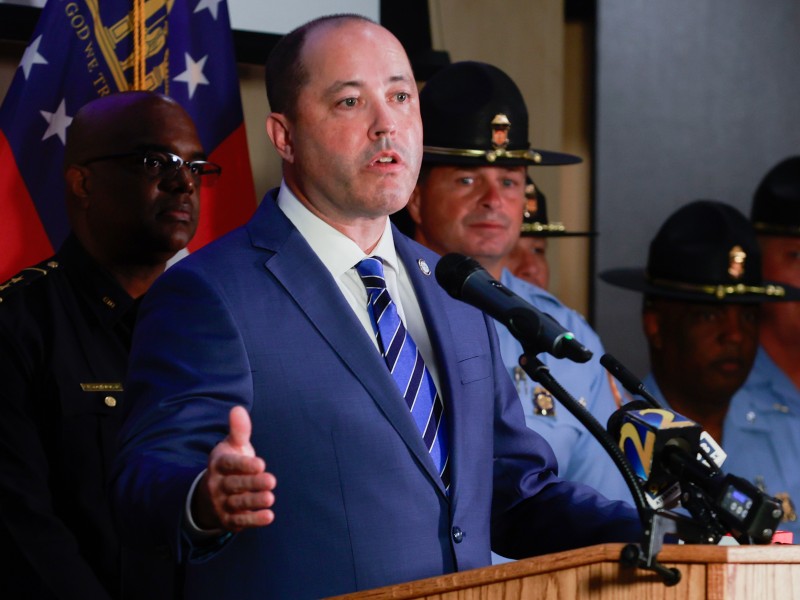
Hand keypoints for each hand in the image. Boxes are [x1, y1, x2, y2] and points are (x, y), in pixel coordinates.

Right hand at [192, 406, 276, 531]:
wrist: (211, 495)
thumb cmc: (230, 465)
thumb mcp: (232, 447)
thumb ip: (239, 431)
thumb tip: (238, 409)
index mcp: (218, 464)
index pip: (229, 464)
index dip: (244, 464)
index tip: (261, 463)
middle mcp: (217, 485)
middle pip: (234, 484)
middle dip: (252, 483)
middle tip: (272, 480)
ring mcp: (221, 503)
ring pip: (238, 503)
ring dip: (254, 501)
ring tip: (271, 498)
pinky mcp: (228, 520)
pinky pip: (240, 521)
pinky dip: (254, 520)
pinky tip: (269, 516)